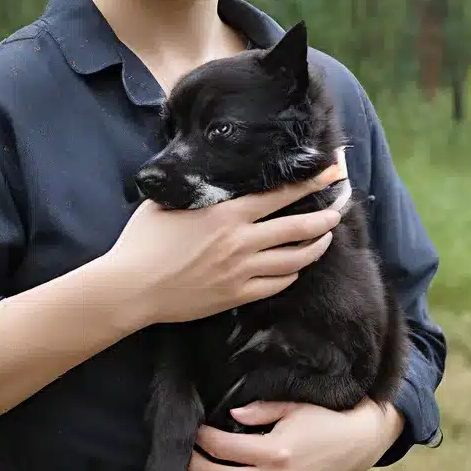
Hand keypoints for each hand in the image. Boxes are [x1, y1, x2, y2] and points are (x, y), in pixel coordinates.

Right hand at [104, 166, 343, 325]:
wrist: (132, 288)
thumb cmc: (143, 241)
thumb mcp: (169, 202)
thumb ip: (197, 190)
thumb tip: (210, 174)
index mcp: (227, 214)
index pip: (280, 195)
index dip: (309, 183)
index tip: (330, 174)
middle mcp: (241, 241)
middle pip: (298, 228)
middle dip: (325, 217)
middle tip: (339, 209)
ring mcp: (241, 271)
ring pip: (295, 259)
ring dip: (315, 247)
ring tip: (324, 238)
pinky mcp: (236, 295)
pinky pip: (277, 284)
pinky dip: (292, 273)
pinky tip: (295, 267)